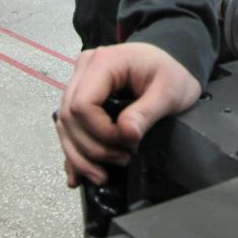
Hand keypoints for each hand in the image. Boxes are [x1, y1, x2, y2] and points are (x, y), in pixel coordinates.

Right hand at [56, 42, 201, 187]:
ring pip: (65, 126)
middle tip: (122, 160)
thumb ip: (147, 112)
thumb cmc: (172, 74)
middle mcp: (85, 69)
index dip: (100, 131)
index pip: (83, 104)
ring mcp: (79, 83)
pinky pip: (69, 129)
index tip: (126, 143)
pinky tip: (77, 176)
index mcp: (104, 61)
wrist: (171, 68)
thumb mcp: (170, 92)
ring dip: (80, 156)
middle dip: (92, 148)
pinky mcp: (79, 99)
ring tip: (102, 175)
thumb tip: (126, 135)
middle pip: (69, 117)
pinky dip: (74, 153)